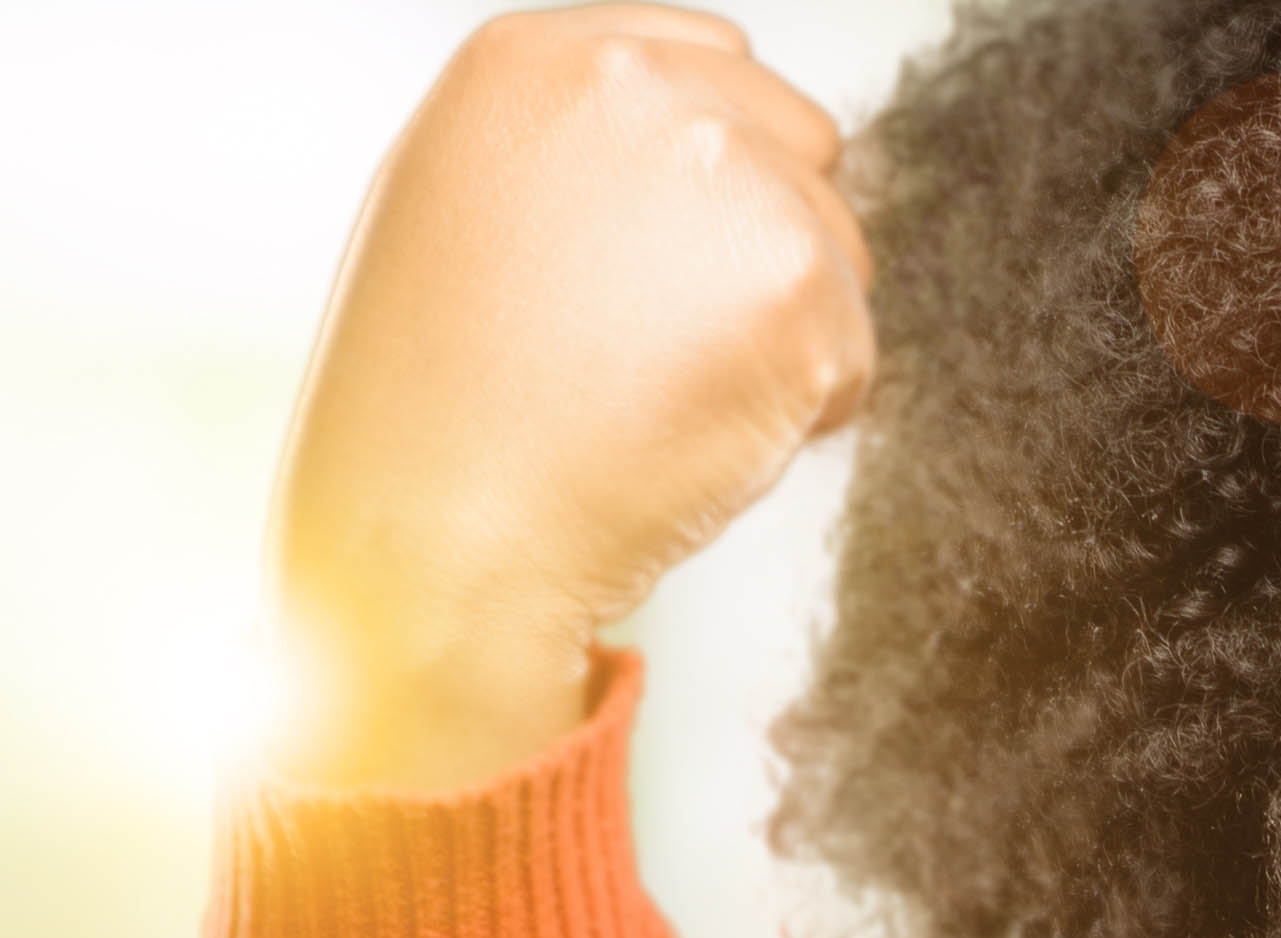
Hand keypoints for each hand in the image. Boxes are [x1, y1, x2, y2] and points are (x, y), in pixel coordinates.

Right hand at [276, 4, 874, 791]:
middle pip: (801, 146)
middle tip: (656, 349)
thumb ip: (578, 147)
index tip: (665, 263)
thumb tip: (699, 144)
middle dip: (761, 246)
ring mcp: (725, 180)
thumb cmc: (430, 411)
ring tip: (655, 397)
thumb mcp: (461, 211)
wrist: (435, 537)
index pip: (720, 67)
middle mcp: (637, 88)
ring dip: (783, 332)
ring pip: (839, 251)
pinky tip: (689, 438)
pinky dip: (800, 414)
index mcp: (542, 58)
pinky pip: (851, 353)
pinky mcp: (795, 284)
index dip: (713, 182)